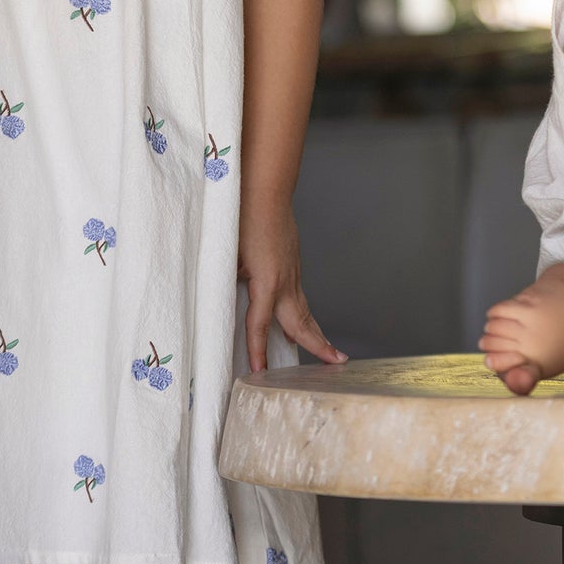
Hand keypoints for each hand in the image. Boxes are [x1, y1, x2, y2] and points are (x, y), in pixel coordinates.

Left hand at [237, 196, 347, 373]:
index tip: (259, 371)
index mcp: (266, 283)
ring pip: (304, 310)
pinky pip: (299, 296)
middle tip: (336, 363)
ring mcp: (292, 272)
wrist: (264, 191)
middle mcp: (284, 282)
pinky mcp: (292, 264)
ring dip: (315, 332)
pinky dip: (304, 314)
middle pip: (301, 323)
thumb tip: (226, 300)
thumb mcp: (227, 255)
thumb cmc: (243, 219)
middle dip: (318, 346)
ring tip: (327, 352)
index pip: (258, 325)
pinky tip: (299, 320)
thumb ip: (228, 281)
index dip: (257, 350)